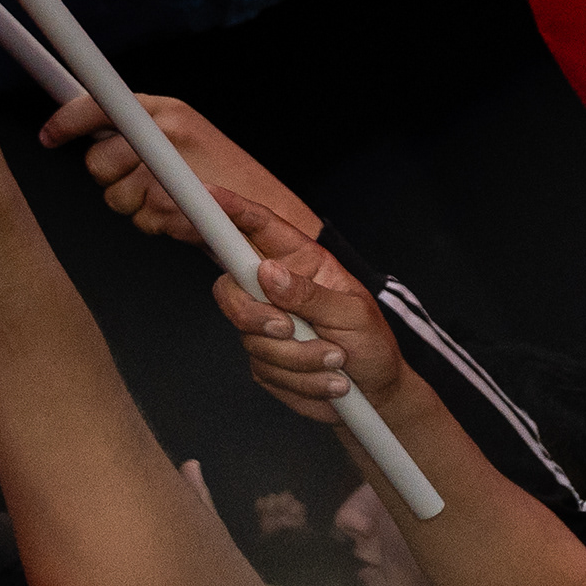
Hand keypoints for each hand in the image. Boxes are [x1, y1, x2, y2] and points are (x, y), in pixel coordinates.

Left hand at [38, 92, 321, 247]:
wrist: (276, 215)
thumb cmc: (231, 183)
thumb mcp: (187, 143)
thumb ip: (143, 138)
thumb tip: (96, 138)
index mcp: (167, 110)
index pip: (98, 105)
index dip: (66, 122)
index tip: (50, 136)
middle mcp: (165, 131)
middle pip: (99, 159)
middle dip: (112, 180)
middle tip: (143, 186)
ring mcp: (168, 167)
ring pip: (115, 195)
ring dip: (138, 208)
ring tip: (173, 204)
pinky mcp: (172, 201)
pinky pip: (140, 218)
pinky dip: (159, 226)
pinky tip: (184, 218)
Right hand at [202, 193, 409, 422]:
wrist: (377, 392)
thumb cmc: (372, 344)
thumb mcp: (354, 314)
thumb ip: (311, 295)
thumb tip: (268, 272)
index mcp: (301, 264)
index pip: (259, 228)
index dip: (230, 208)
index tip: (208, 194)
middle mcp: (276, 290)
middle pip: (229, 288)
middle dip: (254, 314)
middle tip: (290, 328)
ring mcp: (266, 326)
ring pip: (250, 337)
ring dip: (298, 357)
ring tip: (336, 361)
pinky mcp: (265, 360)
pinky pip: (265, 369)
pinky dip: (301, 380)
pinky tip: (328, 380)